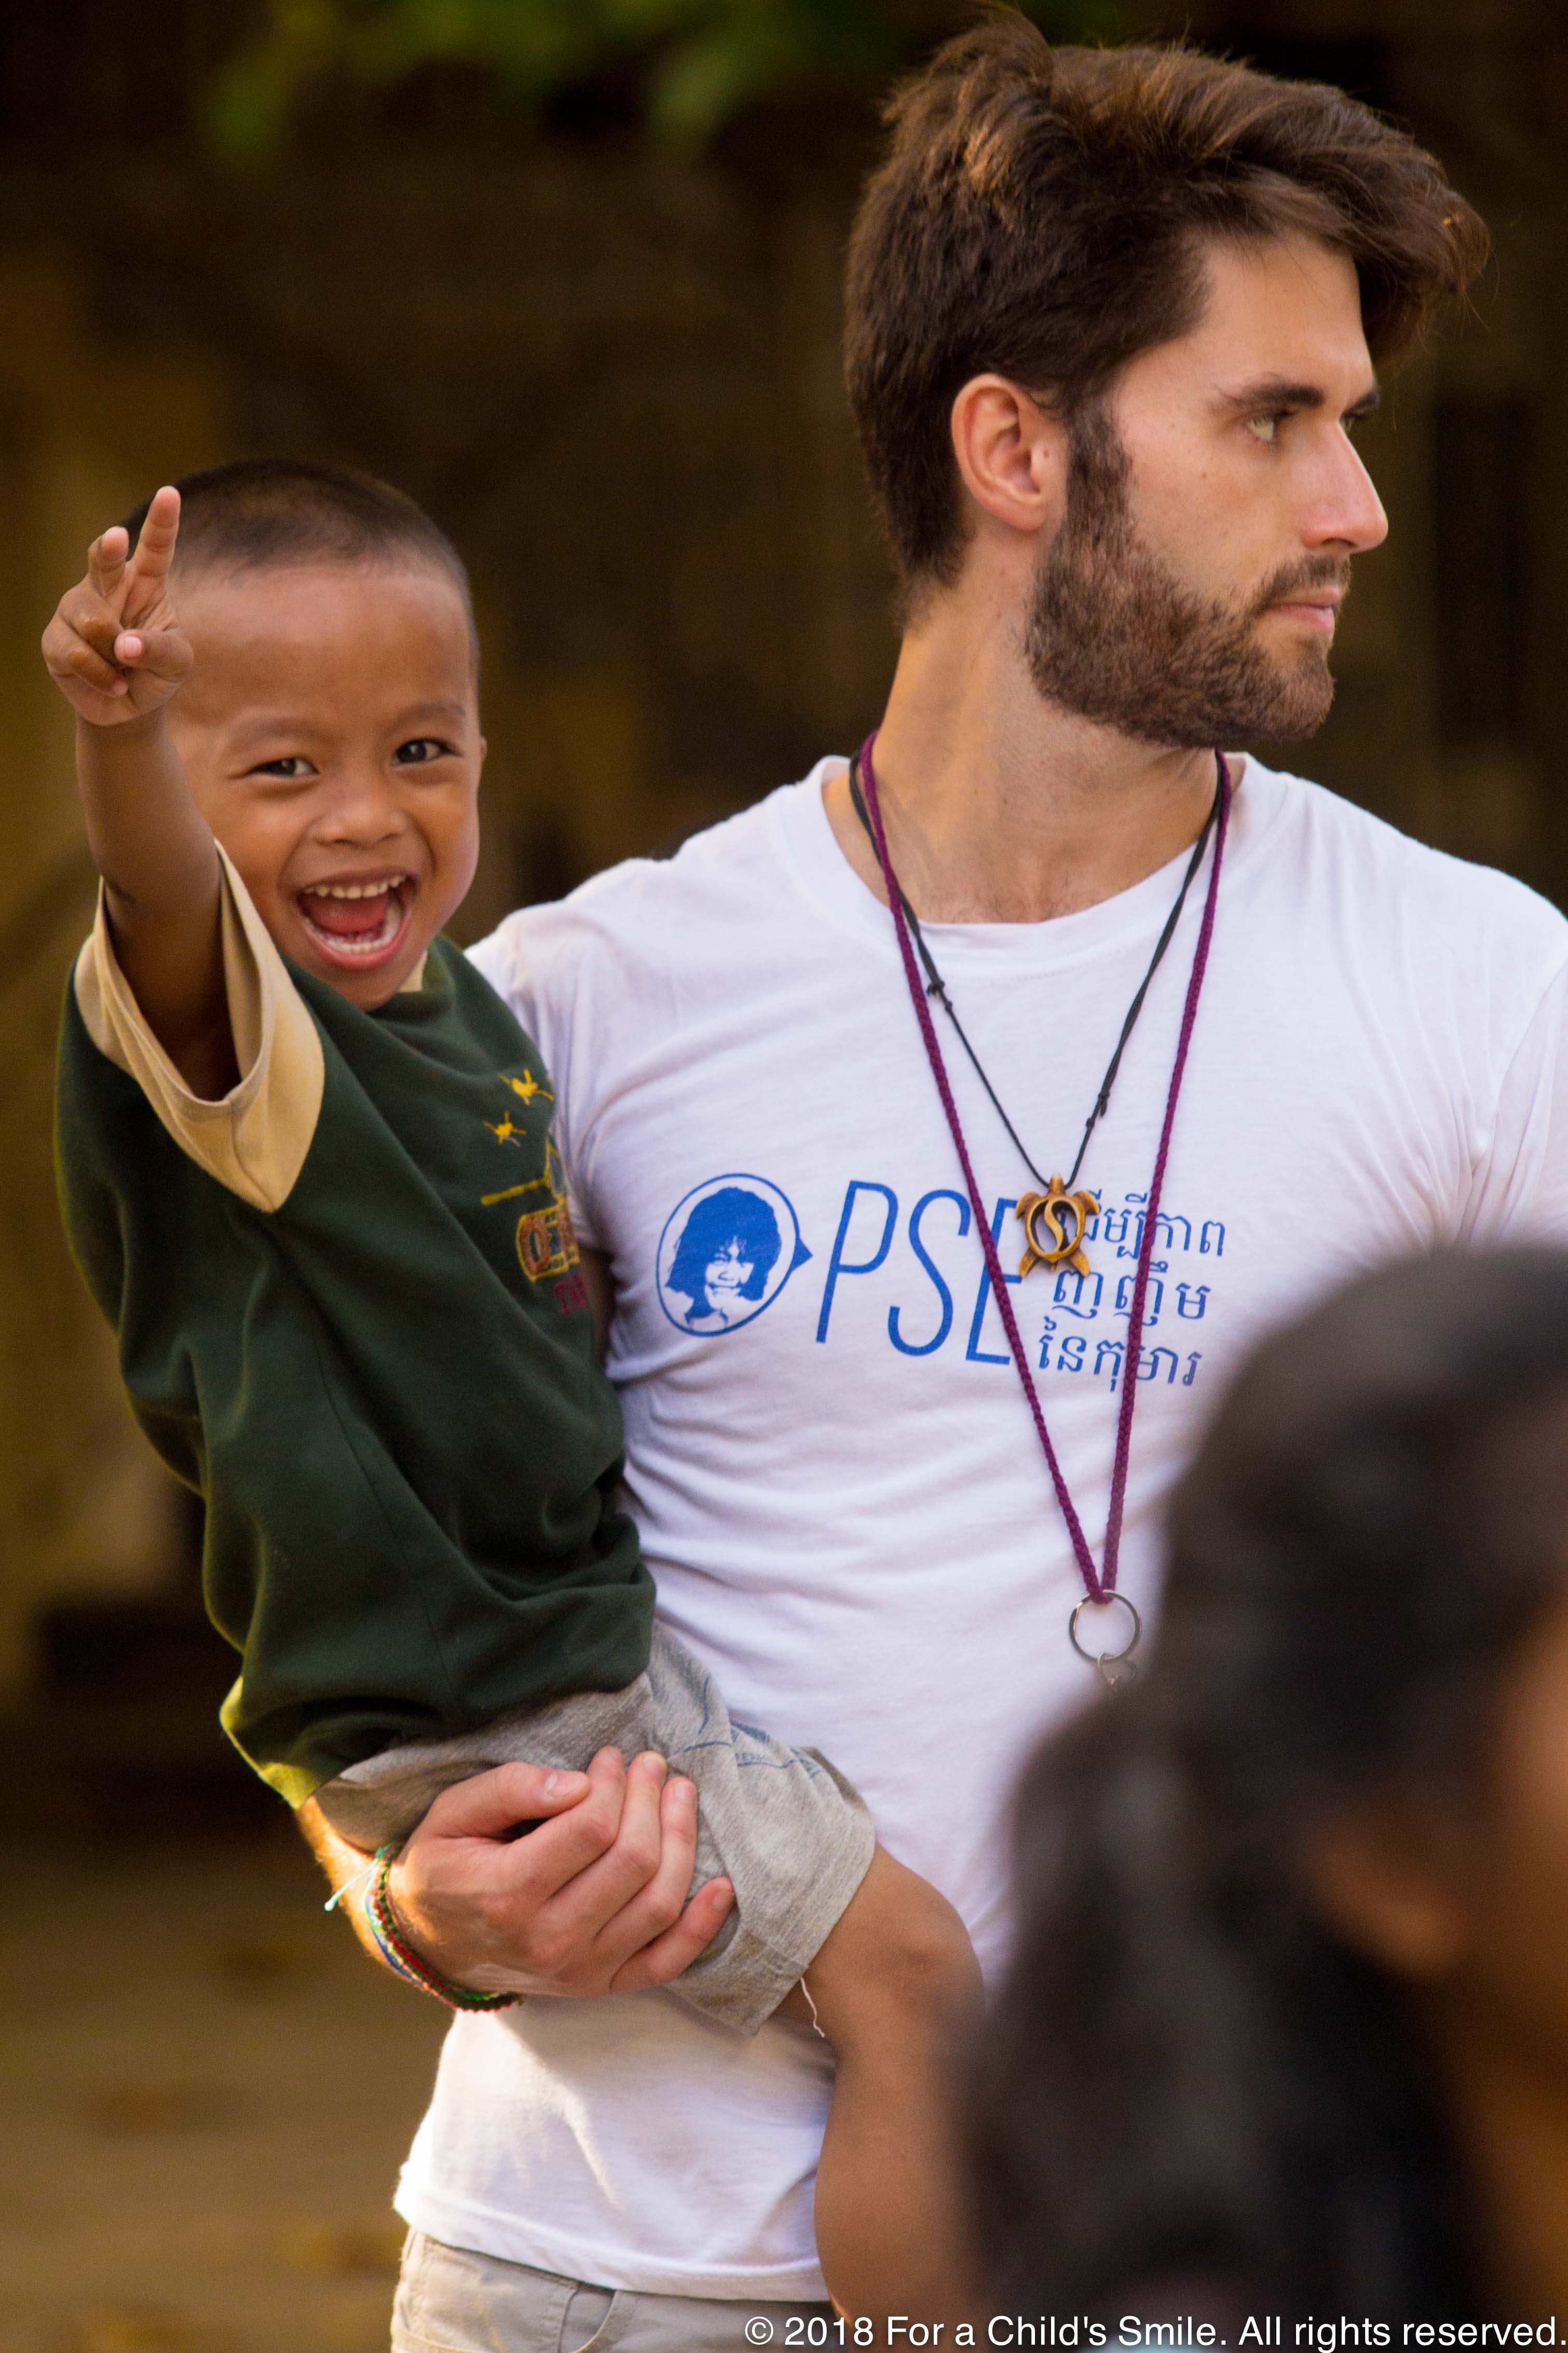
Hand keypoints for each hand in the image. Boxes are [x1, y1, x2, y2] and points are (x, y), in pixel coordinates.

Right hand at [42, 485, 191, 726]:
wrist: (128, 709)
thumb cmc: (156, 673)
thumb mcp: (176, 663)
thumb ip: (160, 650)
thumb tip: (124, 645)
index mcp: (145, 584)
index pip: (155, 549)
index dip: (161, 522)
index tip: (170, 493)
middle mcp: (108, 587)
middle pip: (102, 559)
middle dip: (106, 549)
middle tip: (115, 537)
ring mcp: (77, 609)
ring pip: (92, 622)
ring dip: (114, 655)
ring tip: (123, 669)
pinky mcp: (55, 638)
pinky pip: (77, 654)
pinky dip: (101, 677)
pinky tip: (112, 684)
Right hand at [387, 1746, 735, 1998]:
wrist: (432, 1944)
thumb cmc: (445, 1866)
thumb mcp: (451, 1814)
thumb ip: (509, 1789)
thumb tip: (575, 1783)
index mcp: (508, 1895)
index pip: (591, 1829)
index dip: (611, 1783)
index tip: (609, 1757)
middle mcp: (550, 1941)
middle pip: (633, 1861)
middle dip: (651, 1799)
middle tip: (650, 1763)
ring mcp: (581, 1971)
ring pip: (658, 1903)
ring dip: (683, 1840)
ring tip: (680, 1793)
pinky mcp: (603, 1984)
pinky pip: (667, 1962)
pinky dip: (702, 1926)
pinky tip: (722, 1884)